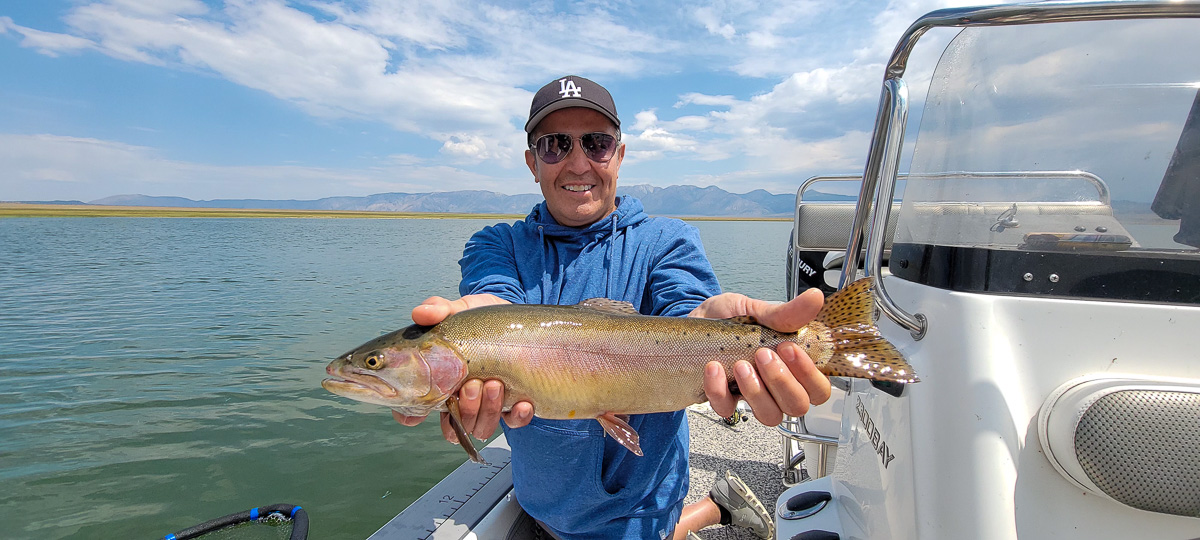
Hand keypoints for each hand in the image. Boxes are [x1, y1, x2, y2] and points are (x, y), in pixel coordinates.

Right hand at [391, 294, 534, 440]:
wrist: (517, 320)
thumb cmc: (482, 319)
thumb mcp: (461, 310)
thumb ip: (440, 309)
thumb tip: (419, 313)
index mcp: (442, 381)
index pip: (417, 409)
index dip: (411, 415)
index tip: (415, 414)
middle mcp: (463, 399)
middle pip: (454, 425)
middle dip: (465, 409)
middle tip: (473, 384)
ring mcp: (489, 404)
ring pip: (481, 427)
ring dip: (488, 411)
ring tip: (496, 384)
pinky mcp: (515, 404)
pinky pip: (515, 422)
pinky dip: (518, 417)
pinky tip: (523, 402)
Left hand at [689, 288, 831, 426]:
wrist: (696, 320)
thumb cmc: (732, 319)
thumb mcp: (758, 311)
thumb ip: (786, 313)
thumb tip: (815, 298)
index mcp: (792, 366)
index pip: (819, 389)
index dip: (810, 376)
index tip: (788, 347)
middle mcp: (776, 386)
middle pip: (797, 406)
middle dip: (783, 382)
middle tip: (764, 354)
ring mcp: (751, 395)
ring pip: (769, 415)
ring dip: (756, 392)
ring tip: (741, 365)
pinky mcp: (723, 399)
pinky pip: (726, 409)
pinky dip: (719, 390)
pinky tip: (714, 368)